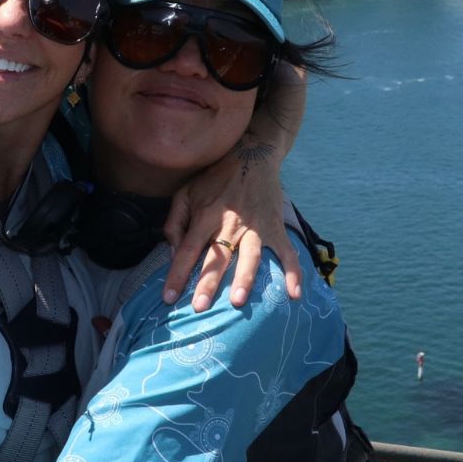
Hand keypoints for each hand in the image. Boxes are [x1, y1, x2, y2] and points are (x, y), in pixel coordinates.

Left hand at [163, 64, 306, 308]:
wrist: (252, 154)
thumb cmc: (213, 177)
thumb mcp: (186, 192)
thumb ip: (174, 222)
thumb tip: (172, 252)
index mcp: (205, 215)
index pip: (187, 249)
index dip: (176, 274)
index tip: (168, 298)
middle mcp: (230, 223)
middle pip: (217, 256)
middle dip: (207, 283)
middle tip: (199, 308)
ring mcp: (255, 226)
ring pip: (249, 256)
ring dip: (244, 278)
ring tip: (237, 301)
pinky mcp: (275, 227)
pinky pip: (286, 252)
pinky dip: (293, 272)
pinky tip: (294, 294)